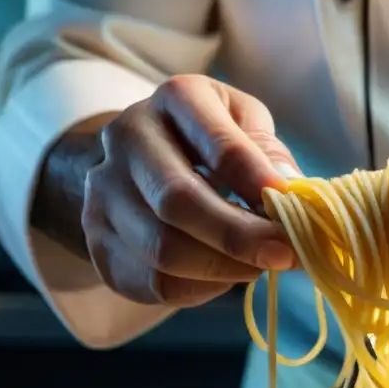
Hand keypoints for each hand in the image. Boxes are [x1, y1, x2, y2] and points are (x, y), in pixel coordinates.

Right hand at [83, 75, 298, 306]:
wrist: (144, 156)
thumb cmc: (213, 138)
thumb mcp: (247, 124)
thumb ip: (270, 154)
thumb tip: (291, 194)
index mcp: (177, 99)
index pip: (219, 145)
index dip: (258, 181)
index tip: (291, 209)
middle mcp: (128, 138)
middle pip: (178, 200)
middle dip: (239, 236)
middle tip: (284, 254)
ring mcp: (103, 191)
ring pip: (162, 249)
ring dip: (223, 267)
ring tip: (261, 266)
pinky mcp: (97, 240)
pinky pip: (152, 281)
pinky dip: (200, 288)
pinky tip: (227, 275)